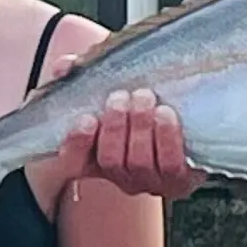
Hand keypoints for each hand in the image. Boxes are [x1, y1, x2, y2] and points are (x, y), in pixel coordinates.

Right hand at [46, 88, 202, 202]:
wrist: (181, 120)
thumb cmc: (136, 105)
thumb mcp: (106, 88)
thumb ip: (78, 76)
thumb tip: (65, 66)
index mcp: (92, 159)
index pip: (72, 162)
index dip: (77, 143)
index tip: (86, 118)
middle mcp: (118, 175)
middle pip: (110, 161)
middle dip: (115, 128)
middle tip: (119, 97)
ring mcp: (148, 181)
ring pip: (139, 163)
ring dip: (140, 128)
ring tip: (144, 98)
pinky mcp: (178, 180)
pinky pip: (172, 166)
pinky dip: (167, 139)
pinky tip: (165, 113)